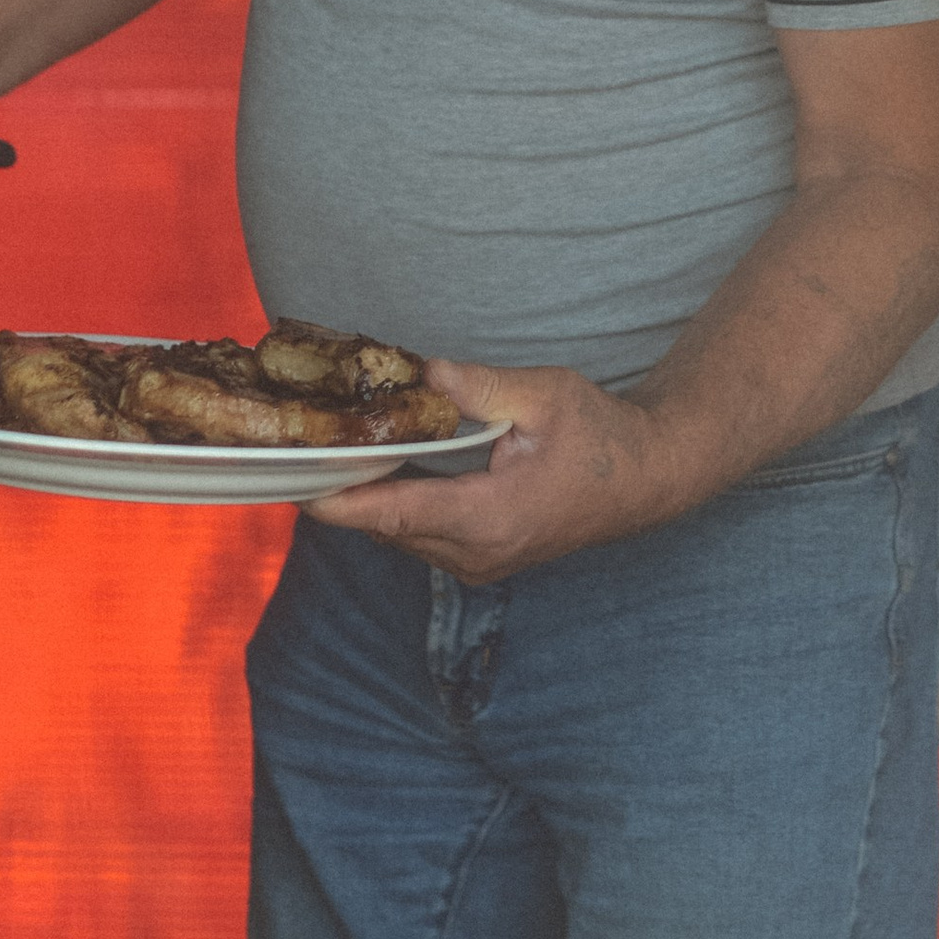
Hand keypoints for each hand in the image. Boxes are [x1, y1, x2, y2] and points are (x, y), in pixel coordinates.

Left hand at [310, 358, 678, 578]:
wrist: (646, 479)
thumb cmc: (602, 437)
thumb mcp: (545, 395)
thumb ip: (480, 387)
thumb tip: (425, 374)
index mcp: (490, 518)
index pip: (393, 514)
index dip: (337, 501)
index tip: (292, 484)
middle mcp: (477, 553)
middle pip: (385, 525)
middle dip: (343, 488)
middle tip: (303, 442)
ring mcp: (479, 564)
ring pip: (399, 533)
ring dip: (368, 497)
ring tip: (334, 449)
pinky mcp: (480, 560)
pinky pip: (419, 535)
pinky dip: (395, 505)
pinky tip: (382, 466)